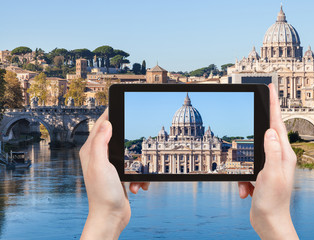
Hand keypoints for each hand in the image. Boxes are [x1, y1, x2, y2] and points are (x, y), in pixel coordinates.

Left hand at [80, 108, 148, 239]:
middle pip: (117, 136)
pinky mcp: (119, 174)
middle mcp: (99, 156)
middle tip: (139, 142)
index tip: (120, 102)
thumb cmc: (103, 194)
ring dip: (137, 164)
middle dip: (130, 142)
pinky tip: (137, 186)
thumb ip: (100, 143)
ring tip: (136, 178)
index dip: (110, 112)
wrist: (111, 217)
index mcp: (91, 151)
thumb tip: (106, 122)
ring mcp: (110, 165)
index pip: (101, 125)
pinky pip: (133, 167)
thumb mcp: (101, 165)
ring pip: (128, 153)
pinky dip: (139, 176)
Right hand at [238, 83, 298, 239]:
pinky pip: (247, 169)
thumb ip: (271, 152)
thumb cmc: (273, 202)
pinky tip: (245, 192)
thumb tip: (270, 130)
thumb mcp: (271, 175)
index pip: (277, 123)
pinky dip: (242, 180)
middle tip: (252, 110)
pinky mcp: (260, 173)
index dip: (273, 104)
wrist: (269, 222)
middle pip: (265, 133)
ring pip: (251, 153)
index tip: (269, 88)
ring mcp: (269, 165)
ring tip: (247, 185)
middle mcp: (278, 157)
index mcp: (284, 154)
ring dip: (244, 168)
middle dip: (256, 127)